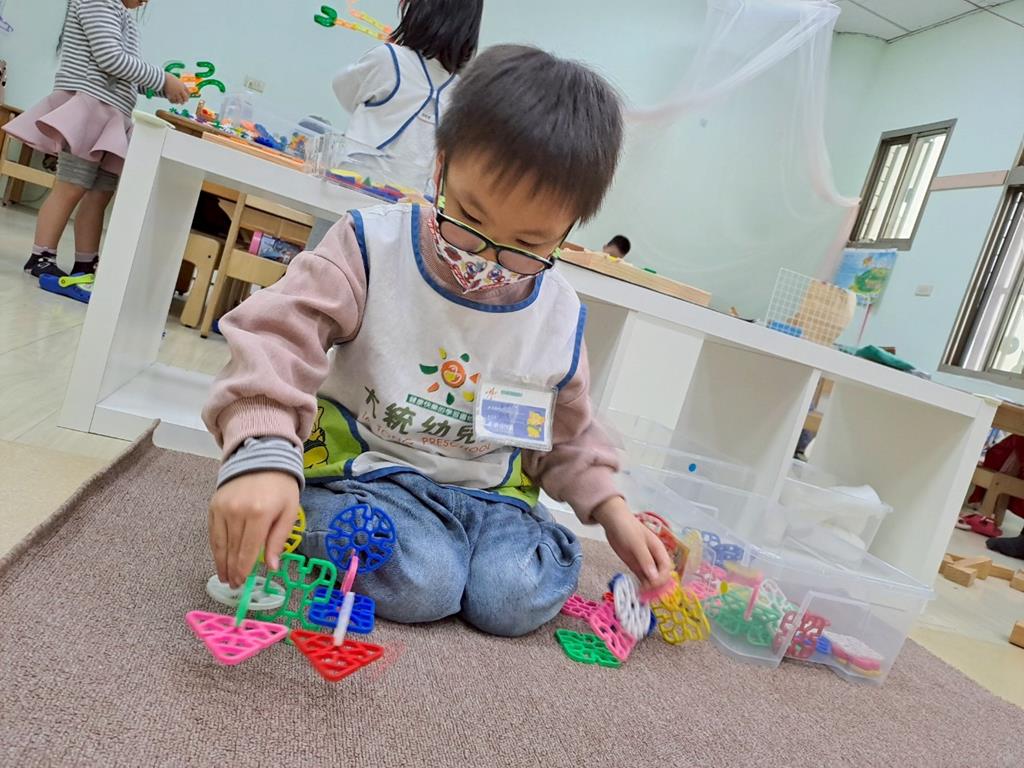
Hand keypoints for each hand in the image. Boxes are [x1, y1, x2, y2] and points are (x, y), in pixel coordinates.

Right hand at [163, 73, 190, 104]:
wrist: (163, 78)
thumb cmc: (169, 77)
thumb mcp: (176, 80)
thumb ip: (179, 84)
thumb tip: (180, 88)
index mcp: (182, 85)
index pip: (188, 93)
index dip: (188, 96)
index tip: (187, 97)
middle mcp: (180, 90)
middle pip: (185, 98)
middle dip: (185, 100)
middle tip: (183, 101)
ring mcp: (176, 93)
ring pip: (180, 101)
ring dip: (179, 102)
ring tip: (178, 102)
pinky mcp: (170, 95)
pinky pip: (173, 101)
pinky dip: (173, 102)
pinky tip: (173, 101)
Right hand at [208, 471, 299, 587]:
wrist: (262, 458)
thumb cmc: (280, 487)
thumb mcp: (289, 511)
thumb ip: (278, 539)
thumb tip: (271, 567)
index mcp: (259, 514)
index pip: (248, 549)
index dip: (243, 569)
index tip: (242, 583)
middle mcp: (237, 511)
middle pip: (232, 549)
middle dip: (232, 570)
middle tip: (233, 585)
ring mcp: (223, 508)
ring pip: (220, 543)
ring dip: (221, 562)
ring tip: (224, 577)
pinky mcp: (213, 504)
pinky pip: (213, 532)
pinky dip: (215, 547)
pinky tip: (219, 558)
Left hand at [593, 497, 672, 590]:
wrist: (614, 522)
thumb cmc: (628, 528)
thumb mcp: (636, 543)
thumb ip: (645, 559)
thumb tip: (654, 577)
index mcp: (659, 550)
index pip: (666, 568)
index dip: (662, 578)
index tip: (652, 584)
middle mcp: (654, 558)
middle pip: (661, 575)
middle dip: (657, 586)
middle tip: (647, 594)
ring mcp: (645, 562)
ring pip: (652, 579)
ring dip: (649, 588)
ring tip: (642, 596)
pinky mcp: (636, 565)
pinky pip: (642, 578)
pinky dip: (642, 586)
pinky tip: (638, 592)